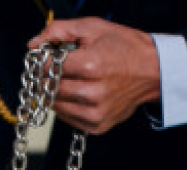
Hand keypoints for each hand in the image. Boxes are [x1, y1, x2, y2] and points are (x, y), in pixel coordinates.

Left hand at [32, 18, 161, 135]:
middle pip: (50, 89)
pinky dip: (67, 107)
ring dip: (55, 93)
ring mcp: (97, 112)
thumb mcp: (93, 28)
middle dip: (48, 78)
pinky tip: (78, 93)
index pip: (48, 68)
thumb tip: (33, 44)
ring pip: (56, 106)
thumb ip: (59, 31)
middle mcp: (94, 93)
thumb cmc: (125, 47)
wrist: (153, 71)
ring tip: (69, 80)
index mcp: (92, 66)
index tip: (46, 57)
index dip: (43, 61)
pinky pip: (68, 119)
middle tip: (55, 69)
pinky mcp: (99, 125)